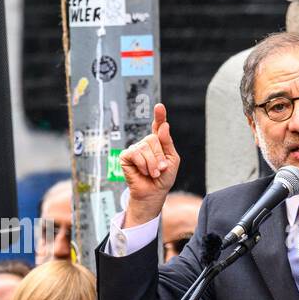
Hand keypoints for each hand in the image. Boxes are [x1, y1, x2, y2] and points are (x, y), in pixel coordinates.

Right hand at [119, 102, 179, 226]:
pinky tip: (143, 172)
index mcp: (159, 143)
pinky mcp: (126, 156)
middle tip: (160, 169)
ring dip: (152, 164)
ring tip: (153, 173)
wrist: (154, 193)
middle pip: (153, 139)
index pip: (158, 126)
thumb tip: (164, 126)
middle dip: (160, 157)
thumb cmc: (163, 177)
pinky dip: (143, 165)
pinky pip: (136, 154)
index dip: (159, 116)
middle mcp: (146, 143)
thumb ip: (168, 143)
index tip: (159, 107)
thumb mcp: (172, 160)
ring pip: (145, 148)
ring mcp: (135, 148)